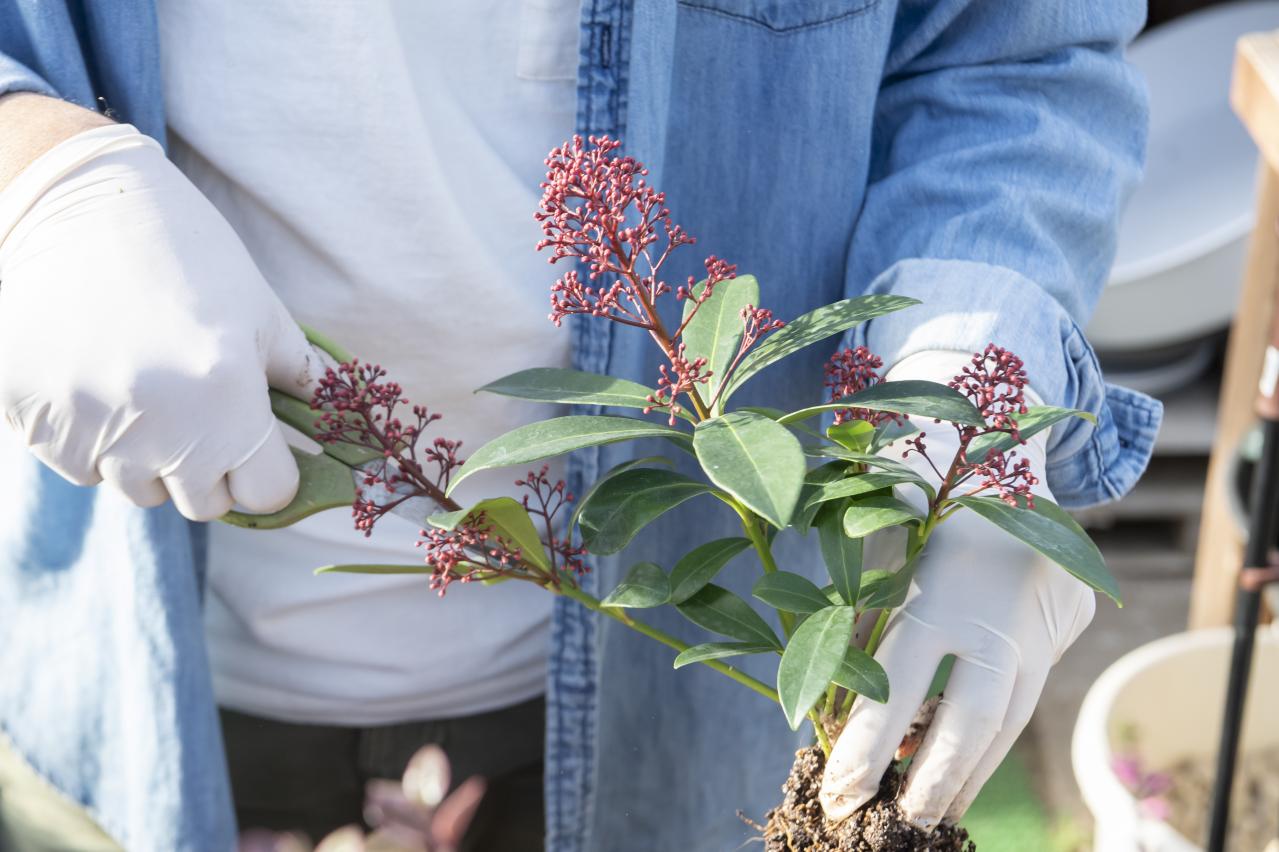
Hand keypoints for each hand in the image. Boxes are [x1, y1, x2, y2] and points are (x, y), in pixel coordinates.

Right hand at [0, 122, 318, 519]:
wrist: (79, 201)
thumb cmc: (189, 251)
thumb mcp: (262, 311)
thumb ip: (304, 381)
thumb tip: (338, 428)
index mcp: (226, 396)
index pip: (266, 494)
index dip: (268, 473)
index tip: (259, 445)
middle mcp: (158, 423)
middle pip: (203, 503)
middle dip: (211, 470)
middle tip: (201, 410)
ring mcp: (89, 425)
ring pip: (137, 489)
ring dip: (150, 457)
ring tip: (146, 385)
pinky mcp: (32, 417)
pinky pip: (78, 466)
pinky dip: (93, 438)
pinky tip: (97, 376)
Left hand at [819, 352, 1095, 830]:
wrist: (1007, 462)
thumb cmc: (919, 510)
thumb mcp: (878, 555)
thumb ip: (860, 626)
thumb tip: (836, 708)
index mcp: (939, 590)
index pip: (896, 685)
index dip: (865, 745)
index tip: (840, 793)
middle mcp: (996, 614)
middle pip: (969, 720)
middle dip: (933, 782)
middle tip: (900, 823)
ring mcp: (1041, 623)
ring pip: (1010, 720)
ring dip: (970, 773)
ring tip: (935, 811)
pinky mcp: (1066, 625)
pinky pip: (1029, 693)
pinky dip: (995, 735)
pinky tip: (966, 763)